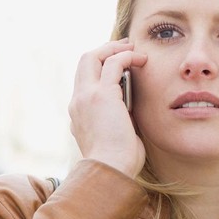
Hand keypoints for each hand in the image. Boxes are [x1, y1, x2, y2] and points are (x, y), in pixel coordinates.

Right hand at [69, 39, 147, 177]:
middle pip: (83, 62)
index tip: (119, 65)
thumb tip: (130, 112)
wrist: (111, 170)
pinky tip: (141, 59)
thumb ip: (117, 121)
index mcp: (78, 113)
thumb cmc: (118, 162)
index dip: (99, 68)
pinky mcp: (101, 95)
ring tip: (133, 49)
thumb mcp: (114, 138)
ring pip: (92, 57)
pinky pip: (113, 64)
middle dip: (104, 50)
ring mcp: (86, 97)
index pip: (83, 80)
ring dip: (114, 48)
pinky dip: (126, 56)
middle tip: (125, 48)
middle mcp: (77, 102)